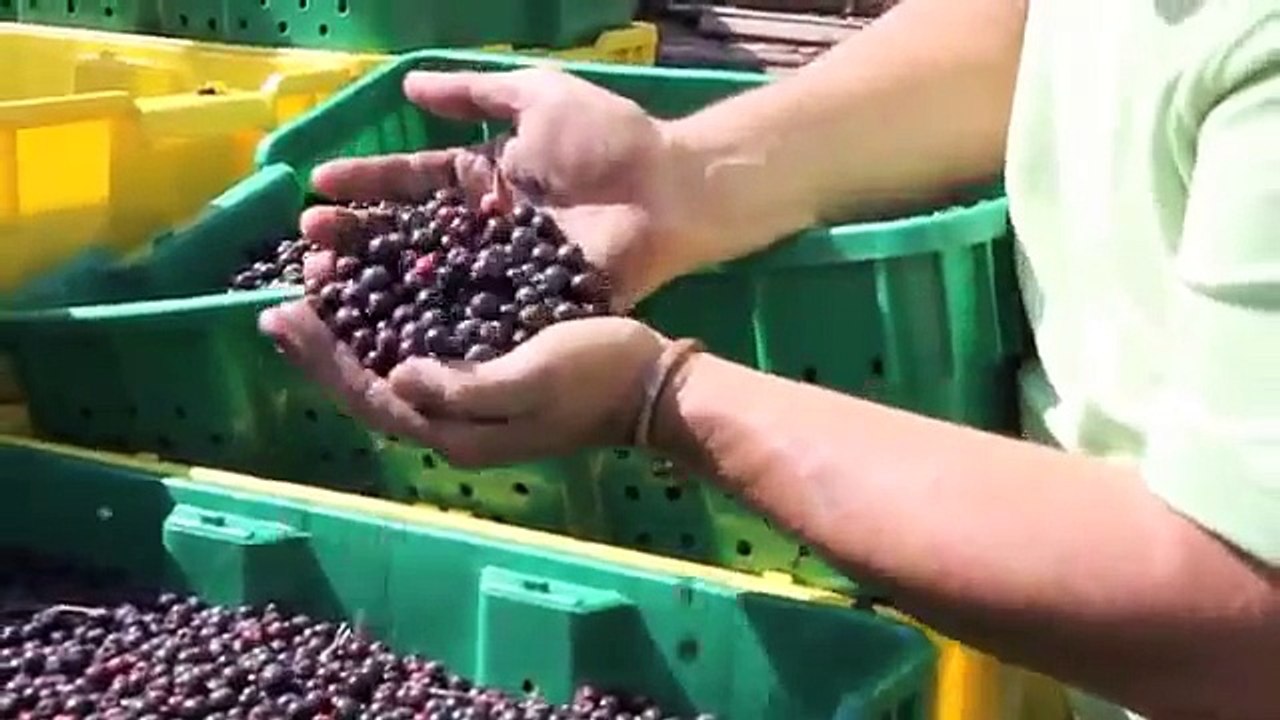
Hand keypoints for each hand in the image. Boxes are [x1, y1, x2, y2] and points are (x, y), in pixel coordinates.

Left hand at [259, 300, 668, 467]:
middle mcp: (452, 419)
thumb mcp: (535, 378)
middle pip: (370, 382)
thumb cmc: (598, 376)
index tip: (282, 312)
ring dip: (352, 326)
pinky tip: (377, 290)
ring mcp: (469, 398)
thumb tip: (398, 373)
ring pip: (391, 363)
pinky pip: (420, 348)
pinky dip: (389, 319)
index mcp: (457, 429)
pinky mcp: (486, 371)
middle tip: (287, 292)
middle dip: (325, 340)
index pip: (371, 395)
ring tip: (322, 283)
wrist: (653, 384)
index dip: (322, 357)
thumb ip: (464, 386)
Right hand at [300, 67, 709, 308]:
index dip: (369, 185)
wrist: (669, 191)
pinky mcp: (527, 307)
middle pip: (411, 237)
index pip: (415, 182)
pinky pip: (475, 317)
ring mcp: (505, 273)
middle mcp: (487, 230)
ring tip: (329, 284)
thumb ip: (475, 92)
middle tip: (309, 243)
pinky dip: (434, 324)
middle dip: (359, 237)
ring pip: (432, 279)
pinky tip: (387, 332)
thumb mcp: (537, 99)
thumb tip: (409, 84)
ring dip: (380, 283)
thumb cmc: (610, 140)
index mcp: (487, 180)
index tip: (319, 186)